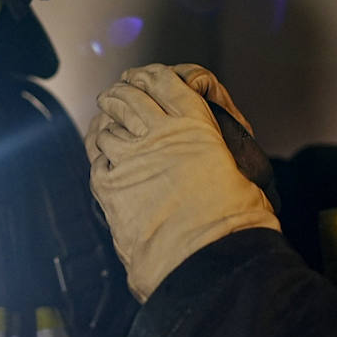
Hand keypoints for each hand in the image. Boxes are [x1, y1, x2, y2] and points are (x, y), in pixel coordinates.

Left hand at [85, 63, 279, 300]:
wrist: (206, 261)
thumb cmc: (233, 224)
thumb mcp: (240, 176)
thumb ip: (219, 158)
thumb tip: (214, 163)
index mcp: (196, 127)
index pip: (167, 84)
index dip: (152, 75)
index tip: (145, 76)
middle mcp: (159, 136)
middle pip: (130, 98)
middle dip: (122, 92)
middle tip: (118, 92)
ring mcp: (129, 159)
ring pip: (108, 126)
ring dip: (106, 120)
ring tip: (106, 119)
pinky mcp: (108, 186)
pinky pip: (96, 158)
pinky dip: (98, 152)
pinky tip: (101, 154)